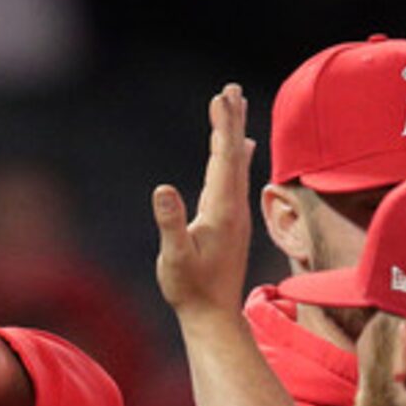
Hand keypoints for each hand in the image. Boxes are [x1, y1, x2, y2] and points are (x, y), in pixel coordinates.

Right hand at [152, 85, 256, 320]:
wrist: (213, 316)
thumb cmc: (190, 290)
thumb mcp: (173, 258)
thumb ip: (170, 223)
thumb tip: (162, 189)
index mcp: (221, 210)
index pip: (223, 159)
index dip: (222, 127)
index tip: (221, 97)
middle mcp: (233, 207)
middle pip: (234, 155)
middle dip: (231, 121)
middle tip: (231, 90)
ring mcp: (235, 215)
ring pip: (237, 165)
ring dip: (235, 135)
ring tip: (236, 109)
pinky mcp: (232, 223)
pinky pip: (236, 179)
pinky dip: (237, 157)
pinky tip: (242, 150)